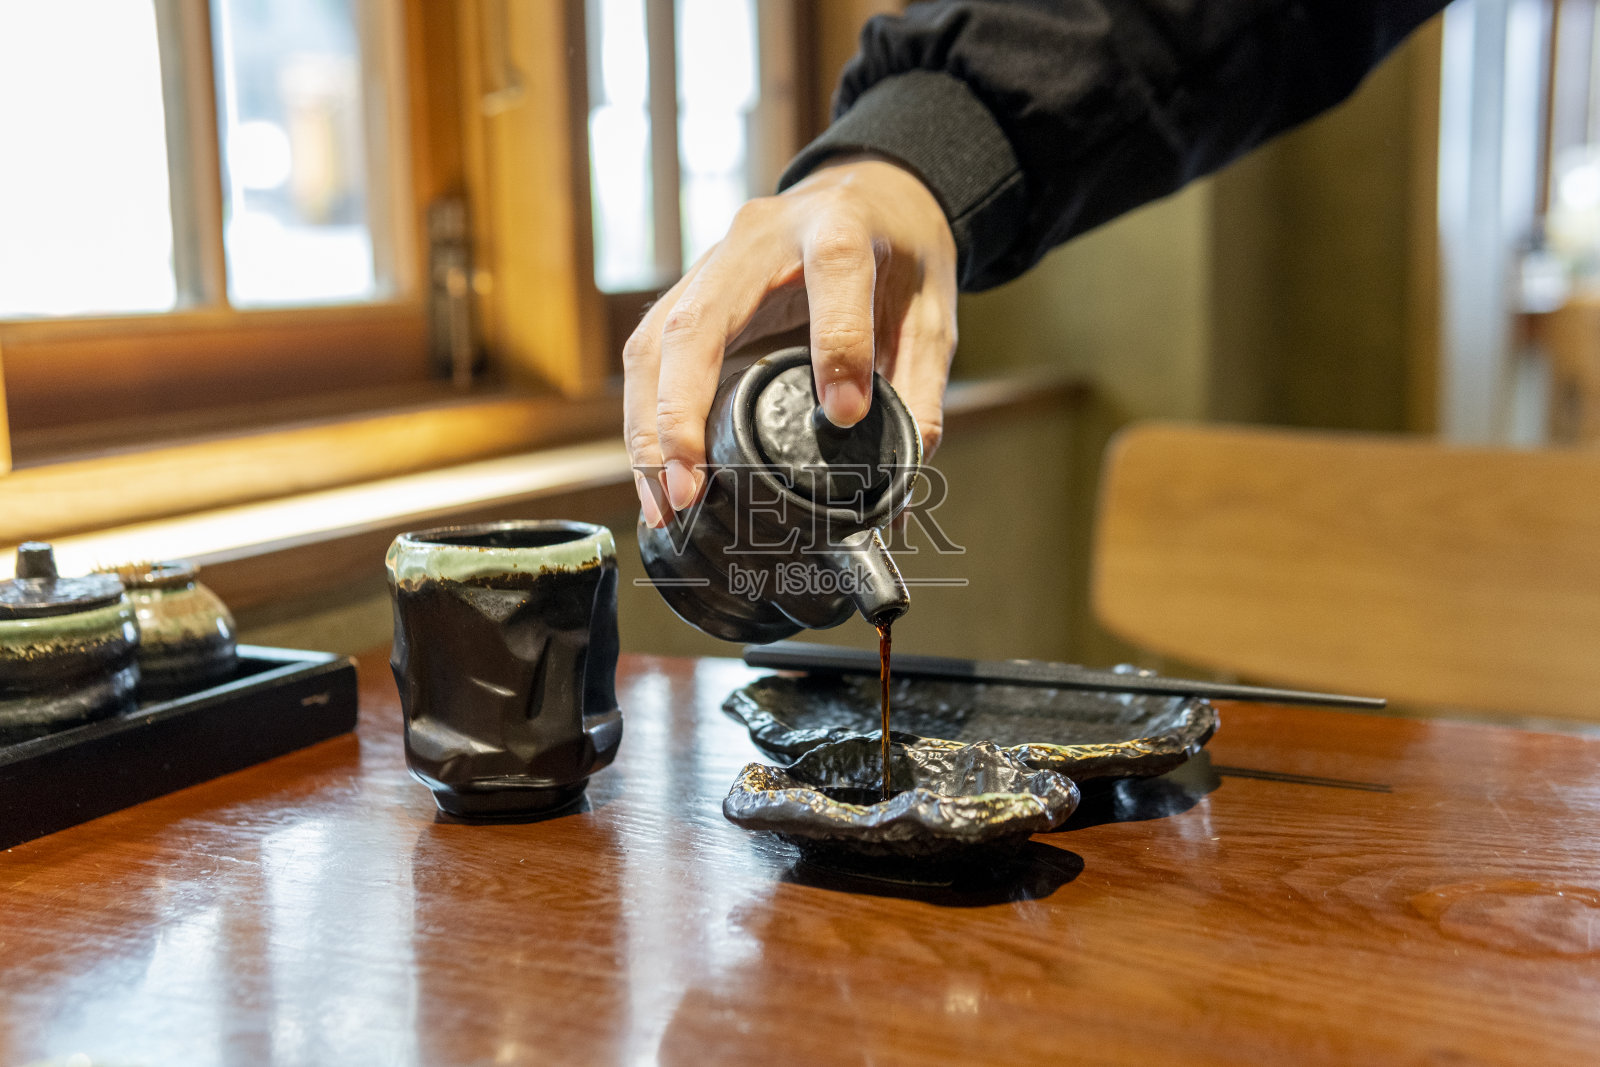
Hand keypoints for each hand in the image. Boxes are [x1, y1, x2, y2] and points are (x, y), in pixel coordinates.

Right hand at [623, 156, 957, 526]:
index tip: (844, 415)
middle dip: (680, 413)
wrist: (869, 191)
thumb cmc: (898, 252)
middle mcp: (761, 238)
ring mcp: (714, 261)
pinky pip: (651, 354)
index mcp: (839, 225)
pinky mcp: (692, 290)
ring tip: (663, 501)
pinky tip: (656, 474)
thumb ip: (920, 385)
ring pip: (655, 342)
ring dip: (648, 428)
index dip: (837, 344)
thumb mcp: (931, 311)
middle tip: (688, 490)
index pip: (833, 271)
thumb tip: (904, 474)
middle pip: (698, 320)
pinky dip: (647, 418)